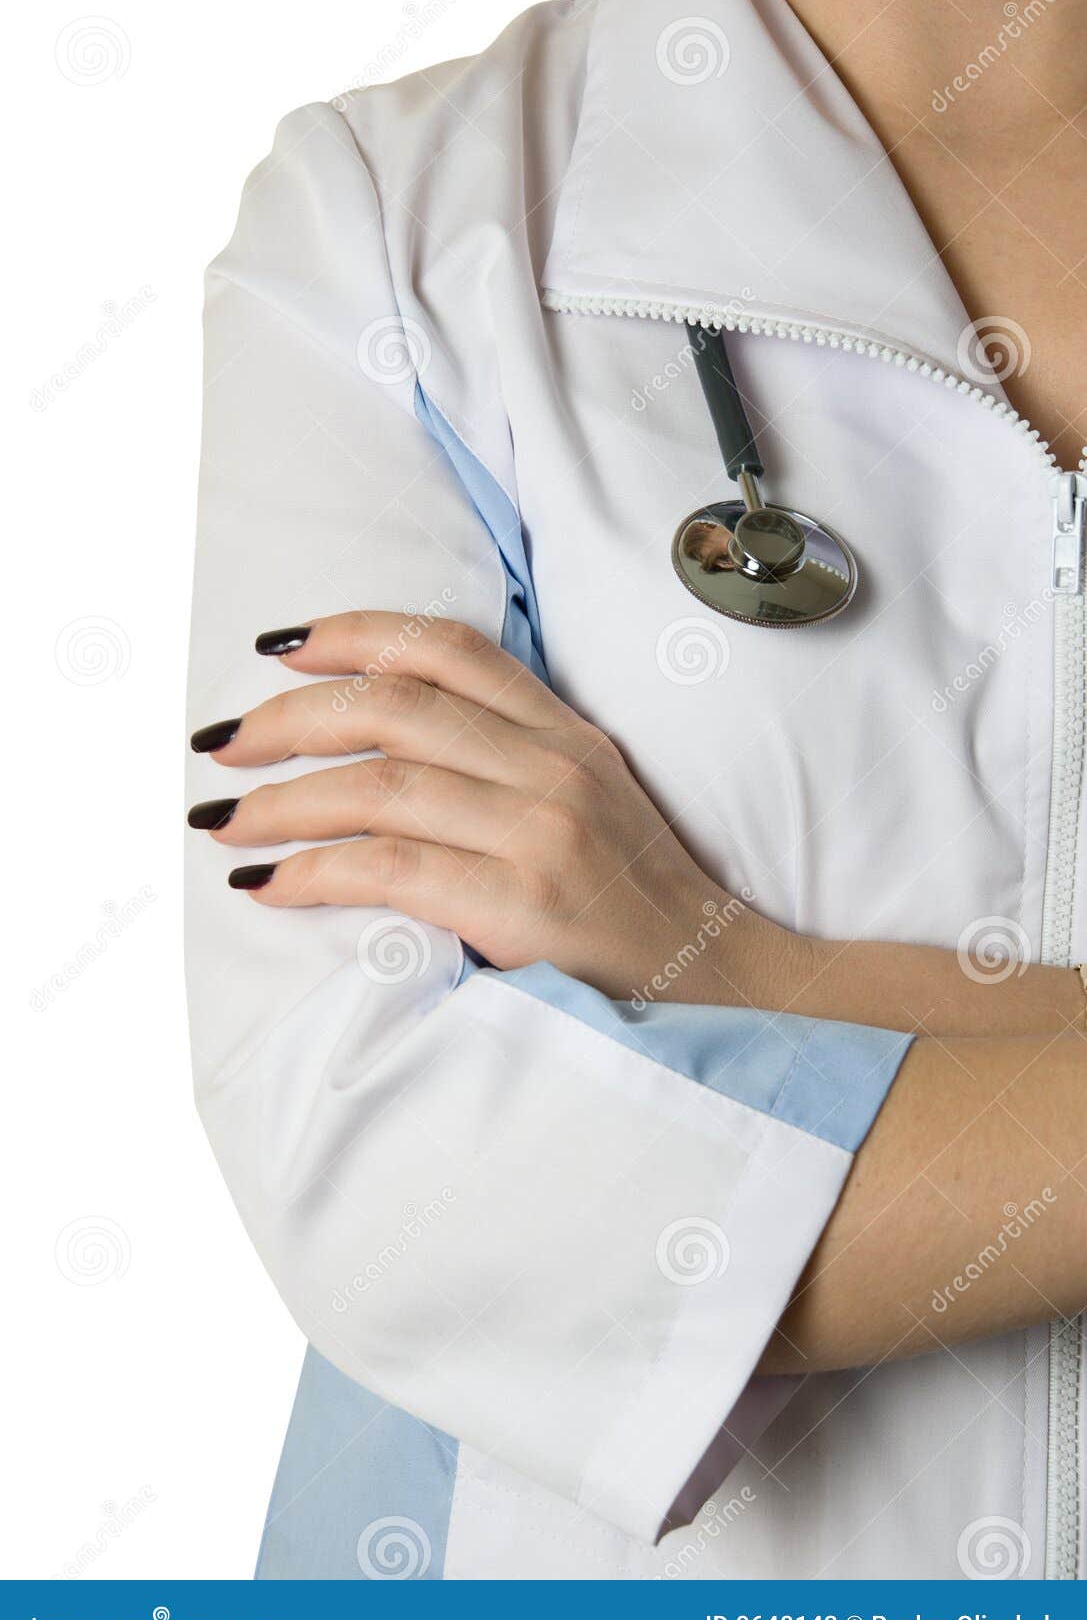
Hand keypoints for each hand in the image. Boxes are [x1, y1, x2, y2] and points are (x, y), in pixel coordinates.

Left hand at [188, 612, 778, 1002]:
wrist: (719, 985)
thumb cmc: (637, 904)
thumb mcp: (589, 803)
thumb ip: (510, 760)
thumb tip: (386, 750)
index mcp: (567, 735)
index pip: (450, 649)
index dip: (354, 634)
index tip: (278, 648)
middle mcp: (555, 768)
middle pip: (393, 707)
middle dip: (287, 719)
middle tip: (221, 746)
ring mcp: (543, 833)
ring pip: (379, 785)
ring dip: (281, 801)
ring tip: (223, 822)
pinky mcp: (526, 904)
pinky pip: (390, 870)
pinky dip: (312, 873)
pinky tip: (268, 884)